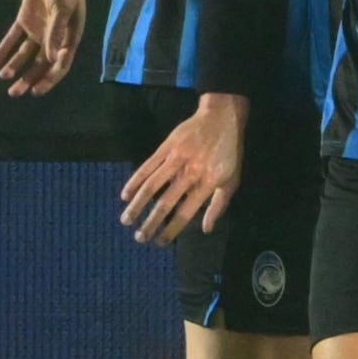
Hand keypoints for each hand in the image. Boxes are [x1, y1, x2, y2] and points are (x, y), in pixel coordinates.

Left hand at [0, 0, 90, 95]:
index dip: (50, 79)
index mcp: (70, 36)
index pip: (60, 64)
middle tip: (16, 93)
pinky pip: (13, 39)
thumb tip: (52, 58)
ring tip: (4, 77)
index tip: (36, 90)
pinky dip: (4, 50)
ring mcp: (39, 29)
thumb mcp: (63, 8)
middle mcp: (54, 37)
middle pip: (42, 63)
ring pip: (27, 54)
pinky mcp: (25, 20)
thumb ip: (56, 32)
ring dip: (16, 66)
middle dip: (30, 78)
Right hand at [121, 93, 244, 242]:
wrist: (222, 116)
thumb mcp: (232, 179)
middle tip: (139, 237)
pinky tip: (125, 195)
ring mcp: (176, 158)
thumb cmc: (229, 151)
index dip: (172, 229)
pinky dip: (134, 182)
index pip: (186, 213)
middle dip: (150, 223)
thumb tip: (207, 229)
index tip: (159, 242)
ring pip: (152, 186)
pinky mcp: (165, 147)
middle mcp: (191, 172)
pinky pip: (146, 167)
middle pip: (166, 203)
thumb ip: (219, 205)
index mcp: (208, 182)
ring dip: (137, 205)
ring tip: (126, 220)